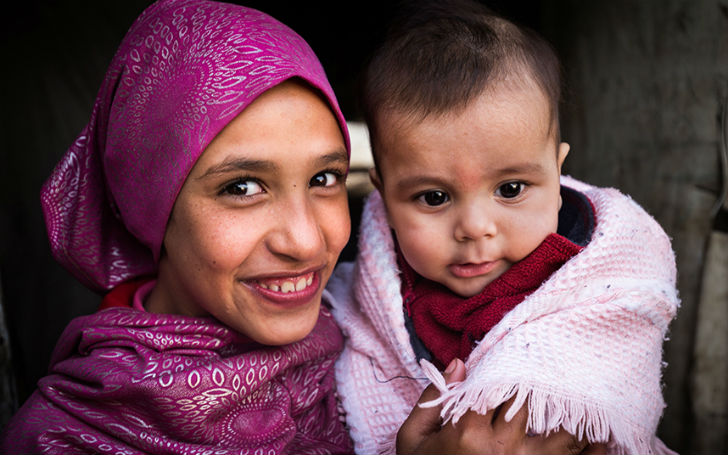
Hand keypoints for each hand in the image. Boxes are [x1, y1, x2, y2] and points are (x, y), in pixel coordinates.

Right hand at [396, 358, 608, 453]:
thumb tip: (459, 364)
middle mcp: (501, 449)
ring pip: (563, 437)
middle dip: (543, 383)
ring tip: (594, 396)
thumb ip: (433, 398)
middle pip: (532, 405)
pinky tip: (606, 439)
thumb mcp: (413, 437)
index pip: (497, 386)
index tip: (522, 351)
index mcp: (468, 431)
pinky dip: (592, 452)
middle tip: (560, 362)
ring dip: (580, 417)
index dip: (508, 367)